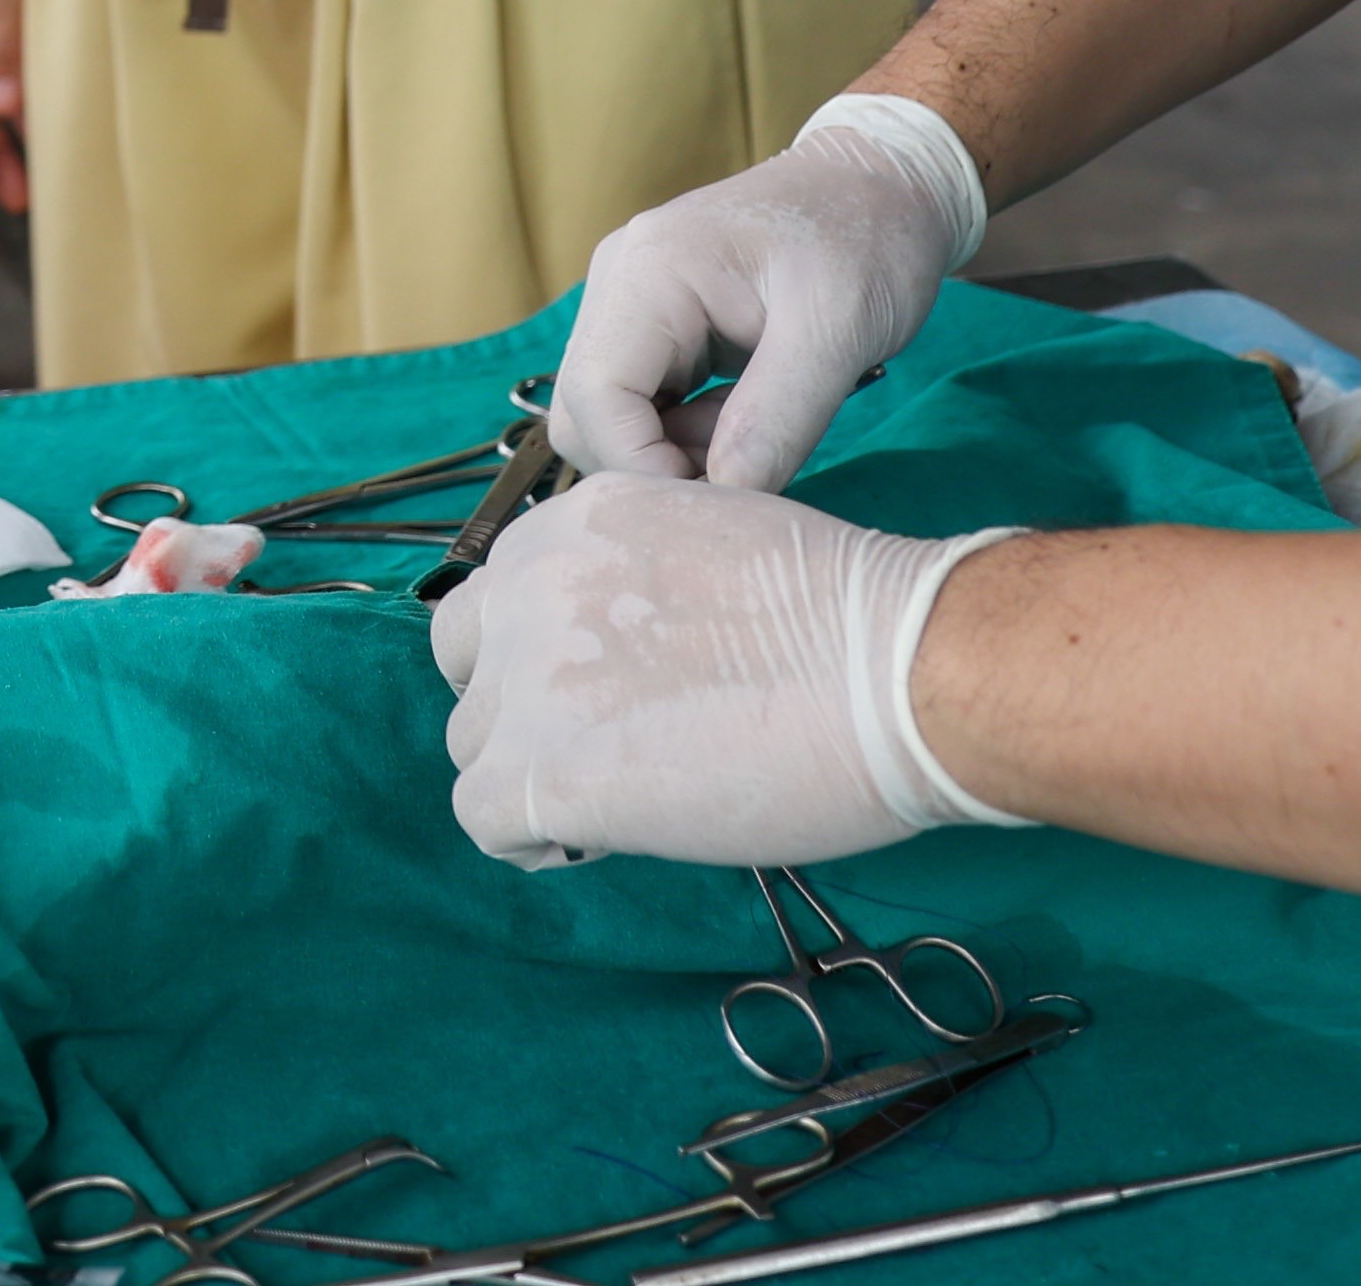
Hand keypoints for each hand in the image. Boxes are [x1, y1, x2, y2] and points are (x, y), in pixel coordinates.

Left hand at [431, 474, 1020, 868]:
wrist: (892, 672)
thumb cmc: (844, 618)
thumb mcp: (711, 540)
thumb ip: (637, 580)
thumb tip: (620, 649)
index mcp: (571, 522)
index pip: (503, 596)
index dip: (548, 653)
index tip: (612, 691)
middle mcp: (526, 584)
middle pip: (468, 666)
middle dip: (520, 708)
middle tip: (606, 746)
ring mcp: (523, 677)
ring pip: (474, 746)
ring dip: (534, 776)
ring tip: (627, 796)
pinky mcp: (538, 771)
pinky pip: (485, 819)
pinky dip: (535, 838)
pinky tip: (605, 838)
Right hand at [549, 92, 983, 490]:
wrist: (884, 186)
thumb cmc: (867, 240)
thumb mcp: (840, 329)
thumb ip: (779, 417)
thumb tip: (727, 499)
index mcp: (649, 270)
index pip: (595, 394)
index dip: (642, 465)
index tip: (721, 501)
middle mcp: (618, 282)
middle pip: (585, 411)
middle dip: (656, 464)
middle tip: (748, 472)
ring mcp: (629, 303)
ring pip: (608, 416)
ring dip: (674, 452)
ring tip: (761, 434)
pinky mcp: (653, 326)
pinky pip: (640, 404)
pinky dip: (686, 433)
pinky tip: (748, 417)